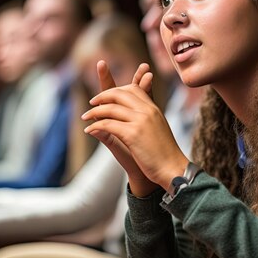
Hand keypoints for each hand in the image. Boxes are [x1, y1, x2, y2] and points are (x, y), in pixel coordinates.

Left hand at [83, 62, 188, 195]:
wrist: (172, 168)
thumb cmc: (164, 153)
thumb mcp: (156, 129)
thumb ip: (144, 119)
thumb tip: (128, 116)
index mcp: (153, 109)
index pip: (133, 89)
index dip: (116, 89)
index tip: (105, 96)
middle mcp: (147, 110)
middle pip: (120, 93)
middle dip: (102, 95)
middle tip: (92, 102)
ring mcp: (141, 120)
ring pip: (111, 108)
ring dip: (94, 111)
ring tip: (85, 117)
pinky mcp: (133, 134)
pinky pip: (107, 124)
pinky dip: (95, 126)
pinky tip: (89, 130)